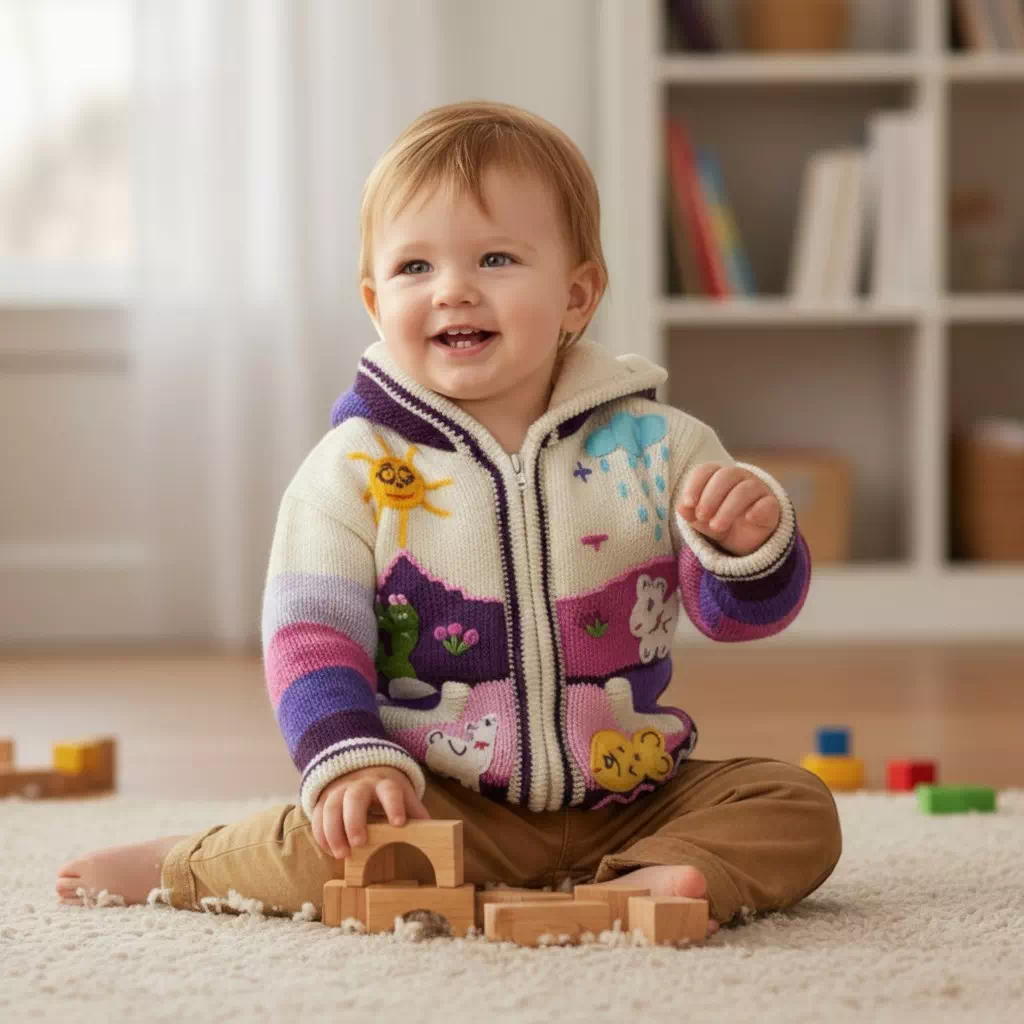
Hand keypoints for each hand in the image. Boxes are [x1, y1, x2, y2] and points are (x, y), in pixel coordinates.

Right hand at [311, 765, 429, 859]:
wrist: (359, 770)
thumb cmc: (385, 790)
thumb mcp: (403, 794)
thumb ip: (414, 811)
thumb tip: (435, 830)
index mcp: (384, 783)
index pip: (390, 791)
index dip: (394, 805)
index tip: (399, 823)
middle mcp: (359, 785)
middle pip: (354, 797)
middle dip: (355, 820)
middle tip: (360, 843)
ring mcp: (339, 791)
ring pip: (331, 807)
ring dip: (334, 832)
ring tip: (342, 854)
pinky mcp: (323, 801)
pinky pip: (317, 816)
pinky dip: (321, 835)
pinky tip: (329, 851)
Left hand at [678, 462, 780, 556]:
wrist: (744, 541)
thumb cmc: (718, 521)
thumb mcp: (700, 520)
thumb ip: (690, 512)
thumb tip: (682, 508)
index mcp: (717, 475)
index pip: (706, 470)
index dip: (695, 485)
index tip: (688, 504)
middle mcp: (739, 477)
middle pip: (725, 476)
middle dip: (710, 497)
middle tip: (702, 516)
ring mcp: (757, 489)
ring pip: (744, 489)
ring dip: (727, 508)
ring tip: (716, 526)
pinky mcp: (772, 505)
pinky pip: (767, 503)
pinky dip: (757, 510)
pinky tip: (748, 519)